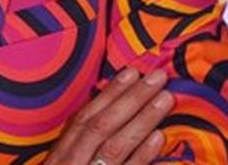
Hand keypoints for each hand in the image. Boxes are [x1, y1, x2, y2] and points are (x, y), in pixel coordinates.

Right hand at [48, 67, 173, 164]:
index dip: (109, 94)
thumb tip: (110, 116)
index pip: (84, 118)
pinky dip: (141, 155)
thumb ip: (81, 150)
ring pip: (115, 146)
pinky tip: (158, 137)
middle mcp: (71, 163)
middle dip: (131, 99)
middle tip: (158, 78)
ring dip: (142, 120)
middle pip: (100, 126)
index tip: (132, 73)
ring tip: (166, 99)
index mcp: (61, 156)